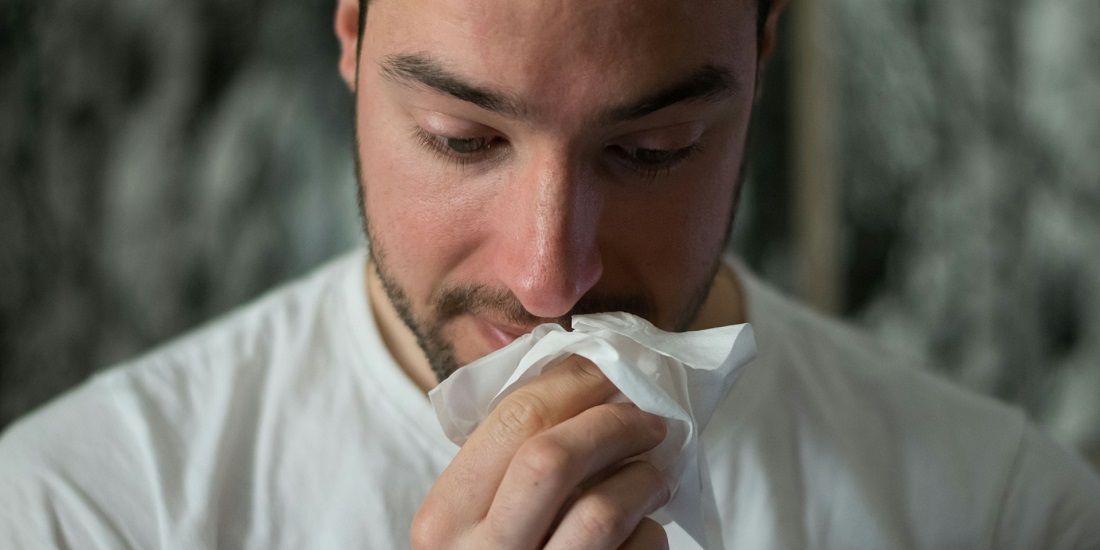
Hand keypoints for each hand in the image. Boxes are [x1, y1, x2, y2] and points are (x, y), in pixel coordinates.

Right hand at [412, 355, 670, 549]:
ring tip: (660, 469)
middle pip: (551, 458)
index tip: (612, 371)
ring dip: (644, 478)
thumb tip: (587, 380)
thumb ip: (507, 464)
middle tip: (651, 417)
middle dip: (613, 423)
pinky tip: (646, 530)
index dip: (576, 383)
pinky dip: (651, 535)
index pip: (513, 419)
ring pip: (601, 512)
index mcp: (444, 519)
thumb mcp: (475, 521)